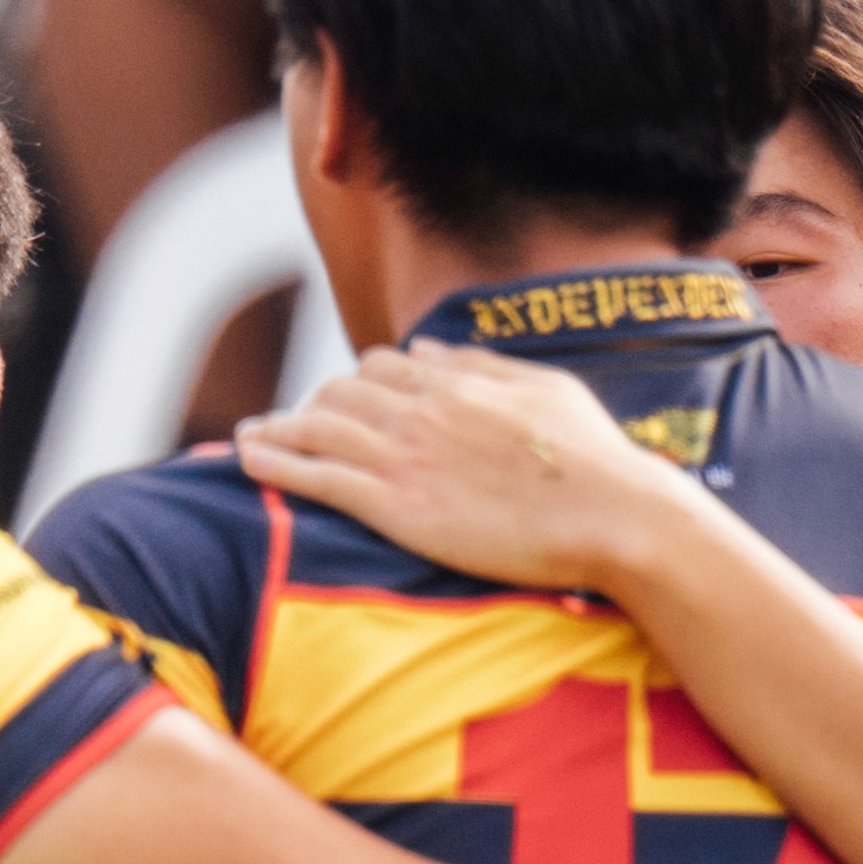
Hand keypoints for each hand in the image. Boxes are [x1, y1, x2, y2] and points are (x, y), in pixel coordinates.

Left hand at [232, 347, 698, 595]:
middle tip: (291, 425)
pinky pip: (316, 476)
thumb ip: (481, 364)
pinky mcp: (396, 505)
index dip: (354, 383)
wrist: (616, 516)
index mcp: (458, 381)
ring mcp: (405, 457)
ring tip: (247, 437)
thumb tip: (425, 348)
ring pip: (318, 428)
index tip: (341, 401)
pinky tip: (246, 460)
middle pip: (340, 393)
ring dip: (276, 429)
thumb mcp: (546, 390)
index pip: (381, 366)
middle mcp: (422, 410)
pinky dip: (274, 462)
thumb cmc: (596, 460)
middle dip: (312, 406)